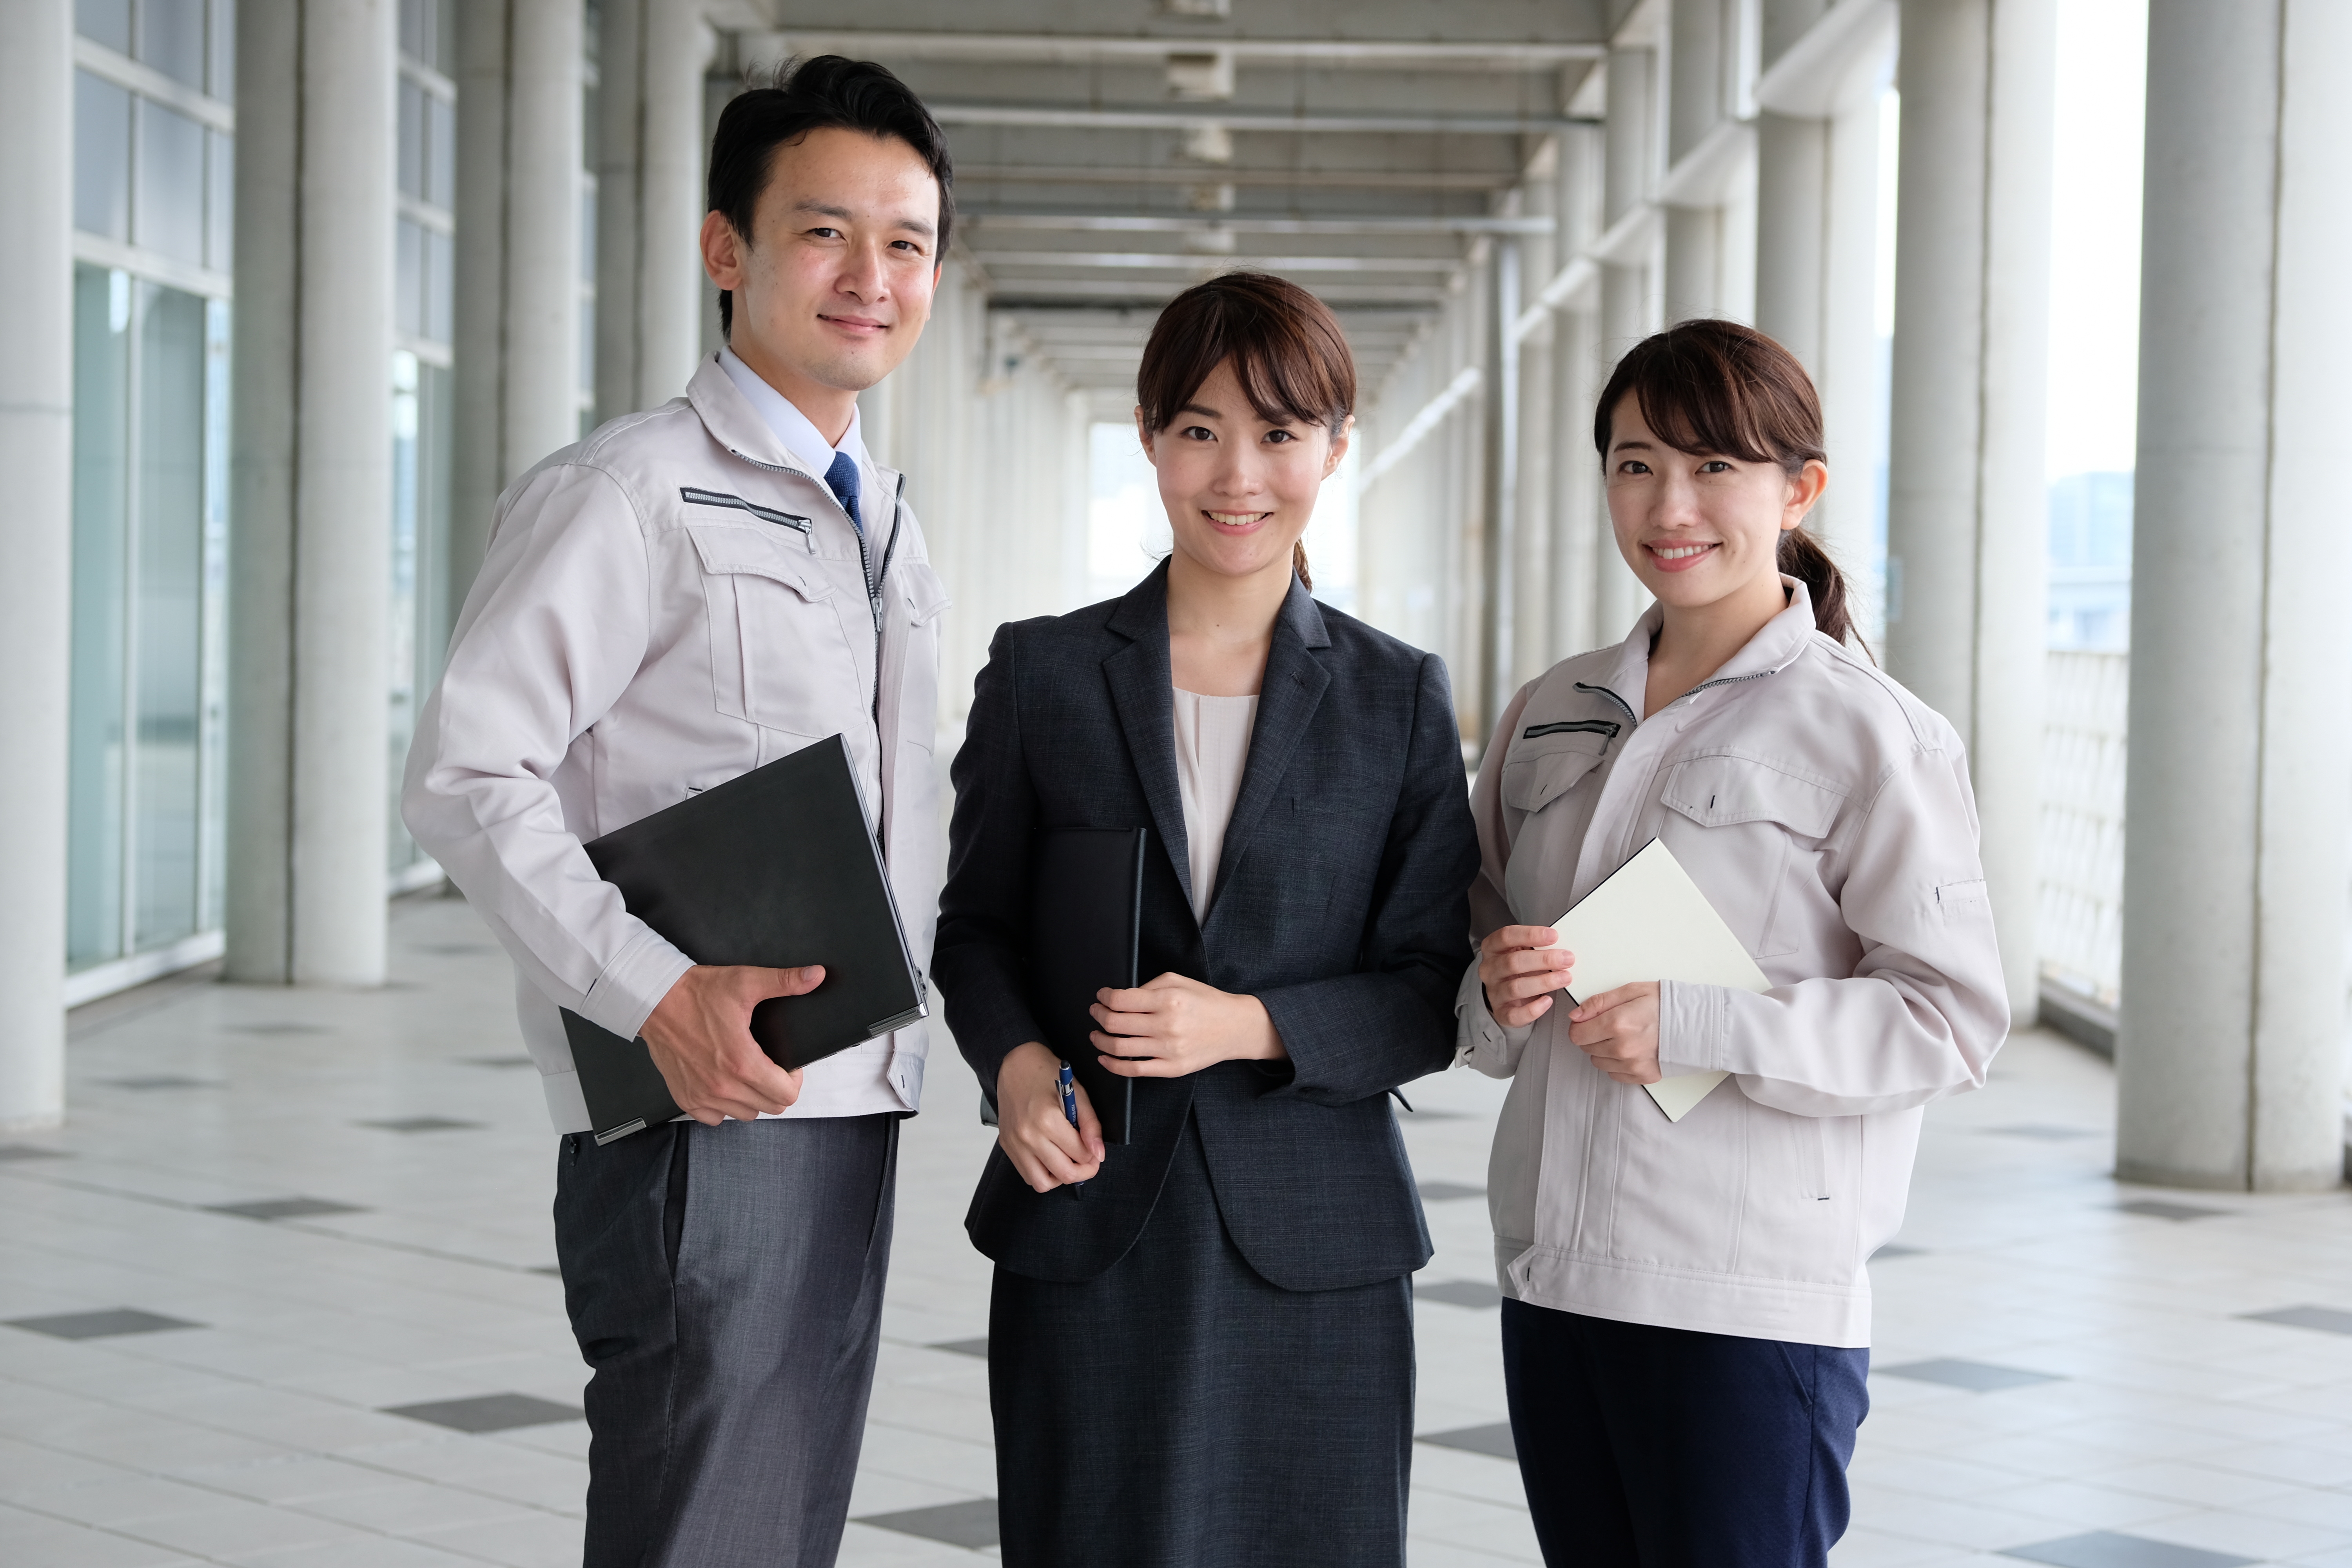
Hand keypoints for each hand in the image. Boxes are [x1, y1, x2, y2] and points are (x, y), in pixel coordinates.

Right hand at [639, 964, 816, 1124]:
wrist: (654, 999)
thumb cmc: (696, 992)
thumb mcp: (745, 981)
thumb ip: (784, 982)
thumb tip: (816, 976)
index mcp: (742, 1062)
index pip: (786, 1094)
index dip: (794, 1079)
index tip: (788, 1064)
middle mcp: (722, 1085)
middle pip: (770, 1107)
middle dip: (777, 1088)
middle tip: (769, 1066)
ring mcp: (703, 1095)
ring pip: (745, 1114)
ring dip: (752, 1098)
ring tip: (747, 1073)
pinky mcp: (685, 1097)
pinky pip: (715, 1117)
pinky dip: (723, 1106)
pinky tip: (723, 1082)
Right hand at [996, 1041, 1103, 1191]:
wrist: (1015, 1064)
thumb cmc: (1047, 1075)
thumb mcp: (1077, 1093)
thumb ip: (1090, 1125)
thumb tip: (1098, 1153)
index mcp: (1047, 1119)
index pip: (1080, 1154)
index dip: (1094, 1155)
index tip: (1095, 1149)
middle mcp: (1028, 1135)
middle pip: (1064, 1174)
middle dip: (1083, 1171)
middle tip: (1088, 1160)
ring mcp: (1014, 1143)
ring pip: (1043, 1183)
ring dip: (1060, 1177)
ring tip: (1068, 1160)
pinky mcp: (1007, 1146)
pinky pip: (1027, 1175)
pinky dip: (1043, 1173)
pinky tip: (1051, 1157)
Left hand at [1090, 972, 1284, 1076]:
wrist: (1235, 1027)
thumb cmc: (1206, 1001)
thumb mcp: (1178, 981)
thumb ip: (1148, 986)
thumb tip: (1119, 998)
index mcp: (1168, 999)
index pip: (1120, 1000)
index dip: (1103, 997)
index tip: (1101, 997)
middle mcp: (1167, 1025)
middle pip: (1115, 1023)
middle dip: (1098, 1016)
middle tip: (1095, 1012)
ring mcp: (1169, 1049)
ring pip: (1119, 1048)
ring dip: (1099, 1040)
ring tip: (1096, 1034)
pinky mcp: (1172, 1068)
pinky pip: (1133, 1070)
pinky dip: (1112, 1065)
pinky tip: (1105, 1057)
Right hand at [1478, 925, 1574, 1027]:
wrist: (1508, 994)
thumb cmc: (1520, 968)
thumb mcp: (1524, 951)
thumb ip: (1538, 946)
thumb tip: (1562, 946)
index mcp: (1493, 948)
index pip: (1506, 936)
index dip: (1530, 935)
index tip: (1554, 936)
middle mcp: (1490, 969)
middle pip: (1513, 962)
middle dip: (1543, 959)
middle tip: (1566, 959)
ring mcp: (1494, 992)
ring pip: (1516, 987)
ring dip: (1544, 982)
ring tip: (1565, 978)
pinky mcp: (1502, 1012)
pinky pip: (1515, 1014)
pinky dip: (1533, 1009)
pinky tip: (1547, 1001)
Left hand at [1566, 982, 1660, 1083]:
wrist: (1699, 1024)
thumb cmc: (1668, 1005)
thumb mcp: (1633, 991)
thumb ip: (1599, 1002)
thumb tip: (1576, 1015)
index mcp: (1618, 1023)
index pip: (1577, 1034)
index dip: (1579, 1026)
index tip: (1587, 1021)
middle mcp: (1623, 1048)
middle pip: (1586, 1048)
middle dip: (1593, 1036)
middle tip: (1611, 1026)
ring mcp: (1633, 1065)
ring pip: (1598, 1062)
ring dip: (1604, 1050)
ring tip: (1624, 1037)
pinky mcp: (1643, 1076)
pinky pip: (1615, 1074)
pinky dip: (1618, 1063)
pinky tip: (1632, 1049)